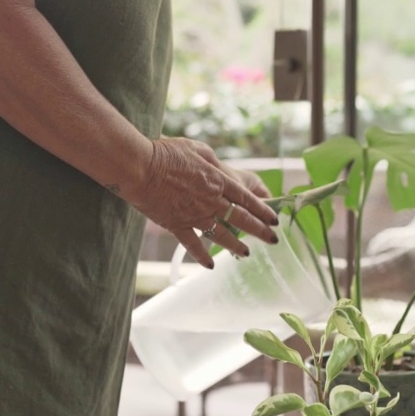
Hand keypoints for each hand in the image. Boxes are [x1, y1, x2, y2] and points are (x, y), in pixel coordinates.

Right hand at [131, 138, 279, 267]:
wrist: (140, 168)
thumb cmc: (166, 153)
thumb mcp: (197, 150)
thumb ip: (212, 163)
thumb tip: (219, 170)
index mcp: (218, 181)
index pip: (247, 199)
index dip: (263, 211)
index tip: (274, 220)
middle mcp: (211, 201)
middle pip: (242, 219)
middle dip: (260, 231)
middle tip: (272, 240)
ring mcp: (195, 215)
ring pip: (222, 235)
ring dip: (236, 246)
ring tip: (247, 253)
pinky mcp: (177, 225)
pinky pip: (193, 245)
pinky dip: (201, 256)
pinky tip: (209, 265)